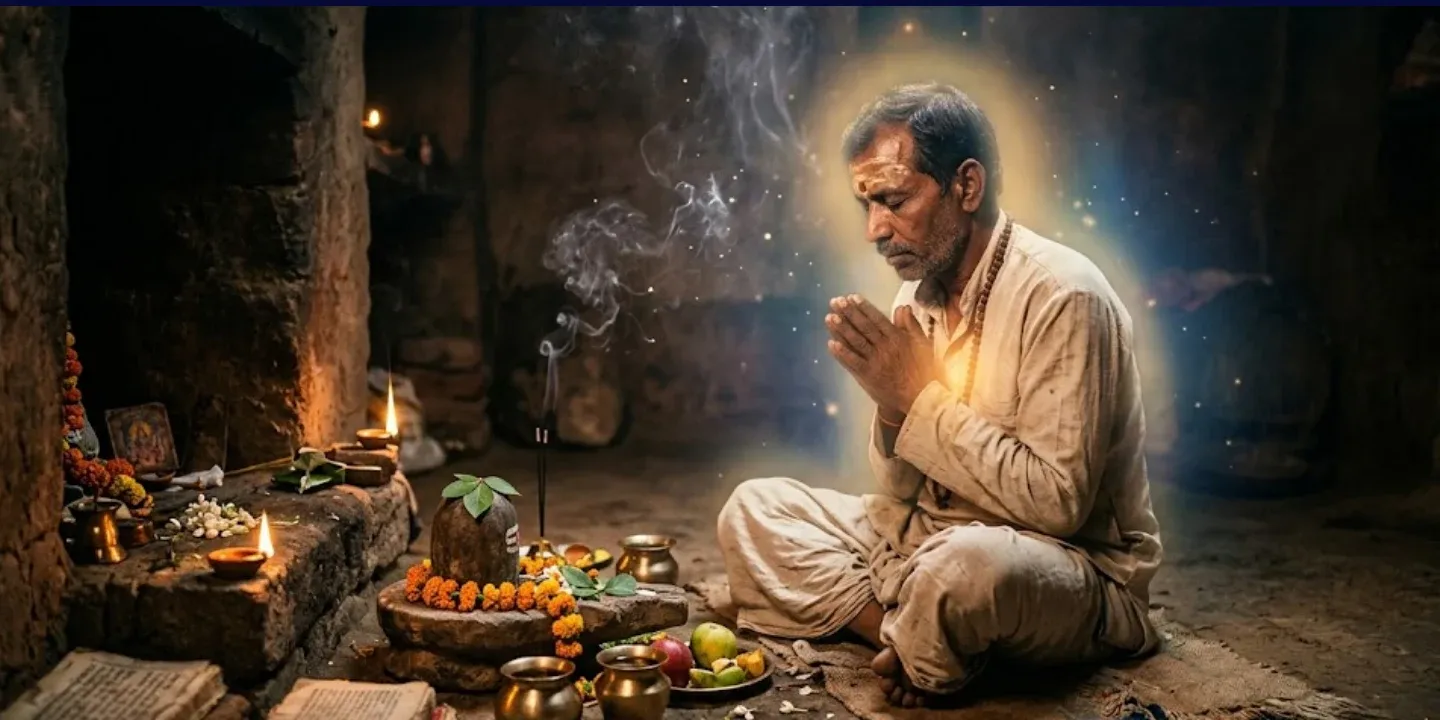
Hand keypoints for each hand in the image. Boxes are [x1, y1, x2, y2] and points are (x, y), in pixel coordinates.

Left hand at [825, 294, 938, 414]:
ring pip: (856, 342)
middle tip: (835, 302)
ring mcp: (876, 362)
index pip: (877, 319)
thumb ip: (911, 325)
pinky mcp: (869, 376)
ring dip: (841, 329)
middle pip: (864, 327)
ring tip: (829, 317)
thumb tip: (903, 307)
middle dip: (849, 313)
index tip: (851, 297)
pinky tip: (831, 344)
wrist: (921, 398)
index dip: (863, 307)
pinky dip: (842, 354)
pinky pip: (853, 363)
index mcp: (898, 338)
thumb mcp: (922, 344)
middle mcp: (885, 348)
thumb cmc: (923, 371)